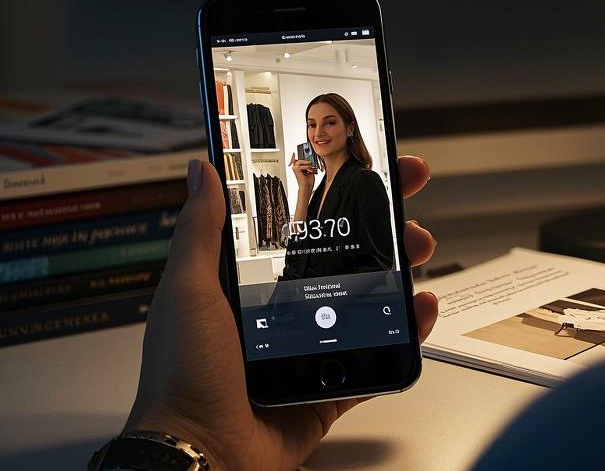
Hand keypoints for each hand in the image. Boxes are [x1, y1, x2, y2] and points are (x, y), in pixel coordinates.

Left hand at [123, 156, 436, 470]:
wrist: (203, 452)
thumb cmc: (184, 374)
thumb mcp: (189, 290)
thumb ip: (200, 231)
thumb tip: (201, 169)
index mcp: (248, 280)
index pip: (296, 222)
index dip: (329, 191)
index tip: (360, 163)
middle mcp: (282, 307)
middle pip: (342, 253)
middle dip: (380, 222)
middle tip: (404, 200)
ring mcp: (311, 344)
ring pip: (368, 297)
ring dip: (399, 269)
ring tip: (418, 251)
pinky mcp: (331, 383)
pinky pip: (377, 352)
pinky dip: (406, 331)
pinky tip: (420, 309)